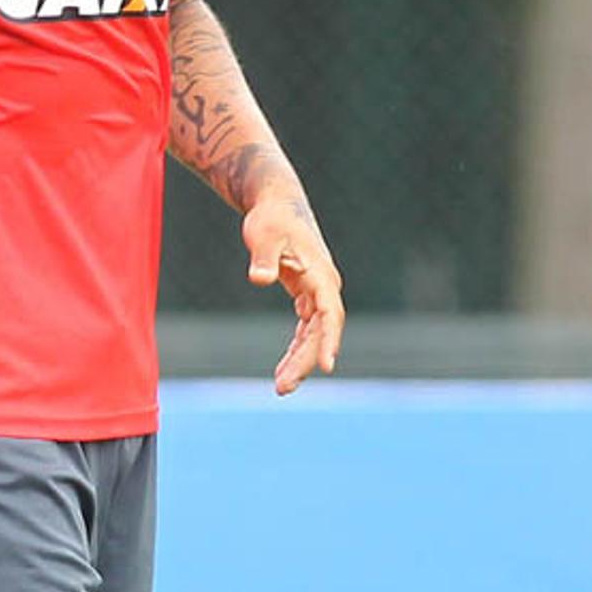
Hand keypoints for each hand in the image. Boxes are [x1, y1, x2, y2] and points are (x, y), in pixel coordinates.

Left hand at [242, 191, 344, 394]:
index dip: (329, 341)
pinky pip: (305, 329)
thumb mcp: (265, 235)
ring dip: (300, 361)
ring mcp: (317, 292)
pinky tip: (283, 369)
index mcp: (321, 275)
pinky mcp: (306, 295)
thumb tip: (260, 278)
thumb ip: (264, 258)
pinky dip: (296, 349)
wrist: (276, 203)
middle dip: (305, 361)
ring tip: (281, 387)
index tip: (326, 366)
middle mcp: (324, 287)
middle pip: (321, 332)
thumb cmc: (271, 218)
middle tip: (283, 387)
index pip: (330, 314)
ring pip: (314, 335)